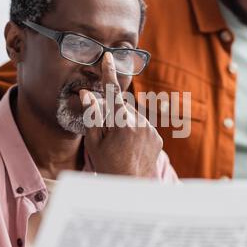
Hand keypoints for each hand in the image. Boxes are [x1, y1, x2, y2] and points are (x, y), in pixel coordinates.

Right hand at [80, 52, 162, 176]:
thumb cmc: (107, 165)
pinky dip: (136, 132)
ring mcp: (151, 131)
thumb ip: (93, 116)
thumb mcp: (94, 142)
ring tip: (121, 146)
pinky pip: (144, 128)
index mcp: (121, 122)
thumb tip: (88, 94)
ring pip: (134, 118)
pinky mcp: (158, 139)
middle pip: (123, 107)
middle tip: (108, 134)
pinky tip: (131, 148)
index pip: (113, 92)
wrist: (129, 189)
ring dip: (126, 124)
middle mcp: (140, 123)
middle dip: (114, 113)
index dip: (109, 74)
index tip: (108, 58)